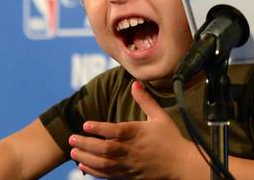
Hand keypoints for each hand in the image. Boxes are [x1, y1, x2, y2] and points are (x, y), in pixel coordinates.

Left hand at [69, 81, 201, 178]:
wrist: (181, 164)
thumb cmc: (171, 139)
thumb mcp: (160, 116)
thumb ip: (145, 100)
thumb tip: (135, 83)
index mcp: (138, 133)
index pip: (115, 131)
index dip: (99, 128)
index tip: (85, 124)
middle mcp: (131, 150)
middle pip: (104, 149)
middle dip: (86, 144)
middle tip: (71, 139)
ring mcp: (129, 165)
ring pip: (103, 164)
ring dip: (86, 158)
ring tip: (73, 152)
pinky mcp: (129, 176)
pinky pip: (108, 175)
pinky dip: (94, 172)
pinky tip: (83, 167)